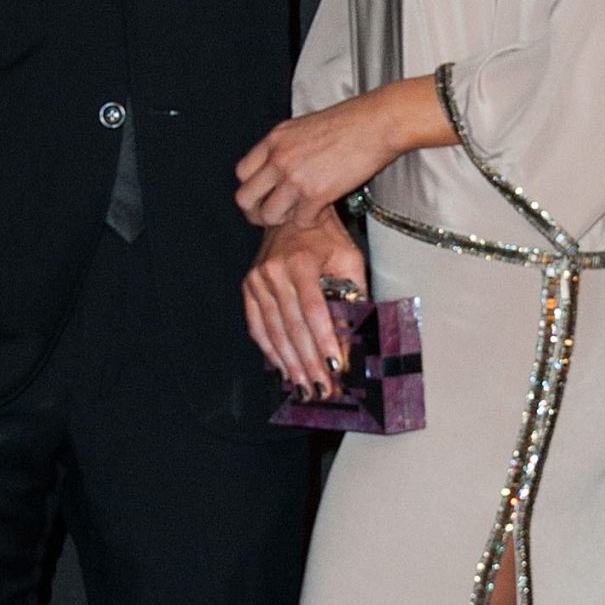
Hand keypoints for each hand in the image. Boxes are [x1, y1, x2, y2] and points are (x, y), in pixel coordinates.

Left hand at [235, 77, 452, 228]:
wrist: (376, 123)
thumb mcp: (304, 126)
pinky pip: (301, 221)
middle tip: (272, 216)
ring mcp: (295, 177)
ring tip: (302, 213)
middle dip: (257, 213)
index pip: (242, 173)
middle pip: (246, 199)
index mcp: (274, 139)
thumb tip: (279, 167)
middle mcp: (278, 158)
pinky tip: (322, 211)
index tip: (263, 196)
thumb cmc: (349, 122)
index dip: (252, 189)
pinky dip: (311, 222)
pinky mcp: (316, 193)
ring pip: (270, 215)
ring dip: (285, 220)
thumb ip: (286, 147)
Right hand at [243, 218, 367, 399]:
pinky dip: (271, 351)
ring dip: (290, 364)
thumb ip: (353, 294)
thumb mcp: (348, 258)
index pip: (313, 310)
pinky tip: (284, 369)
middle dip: (309, 362)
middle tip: (322, 388)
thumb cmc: (325, 238)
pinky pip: (257, 327)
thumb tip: (356, 337)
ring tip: (305, 387)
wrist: (290, 216)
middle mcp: (273, 271)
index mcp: (300, 262)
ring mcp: (256, 280)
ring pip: (273, 332)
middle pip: (292, 327)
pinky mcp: (248, 288)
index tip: (335, 366)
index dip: (324, 341)